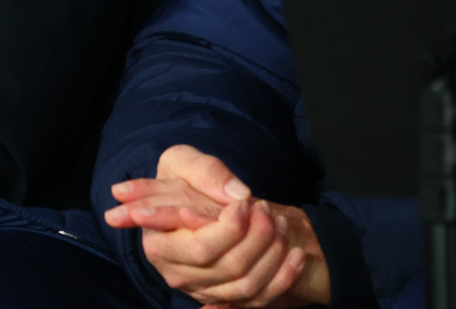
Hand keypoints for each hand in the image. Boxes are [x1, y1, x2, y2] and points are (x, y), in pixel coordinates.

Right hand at [103, 145, 329, 307]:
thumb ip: (205, 171)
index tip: (246, 203)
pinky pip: (261, 299)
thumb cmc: (181, 179)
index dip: (231, 228)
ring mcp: (201, 289)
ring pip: (248, 285)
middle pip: (229, 267)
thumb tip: (237, 195)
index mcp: (158, 245)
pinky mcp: (224, 296)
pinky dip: (284, 278)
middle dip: (258, 237)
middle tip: (266, 209)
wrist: (184, 199)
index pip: (201, 249)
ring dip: (274, 253)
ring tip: (280, 222)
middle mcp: (176, 274)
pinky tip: (296, 254)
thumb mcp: (181, 160)